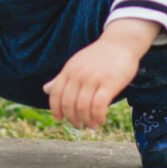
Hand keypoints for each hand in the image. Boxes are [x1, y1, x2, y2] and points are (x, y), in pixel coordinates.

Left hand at [42, 19, 160, 128]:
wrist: (121, 43)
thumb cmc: (99, 56)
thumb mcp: (76, 64)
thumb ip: (62, 78)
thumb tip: (45, 89)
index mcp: (69, 70)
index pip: (56, 94)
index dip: (56, 110)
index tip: (60, 119)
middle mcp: (78, 74)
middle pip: (68, 104)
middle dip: (72, 119)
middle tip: (79, 124)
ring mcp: (93, 78)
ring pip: (82, 108)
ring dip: (86, 121)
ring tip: (92, 125)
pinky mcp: (109, 83)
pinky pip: (98, 106)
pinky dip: (97, 117)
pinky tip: (100, 120)